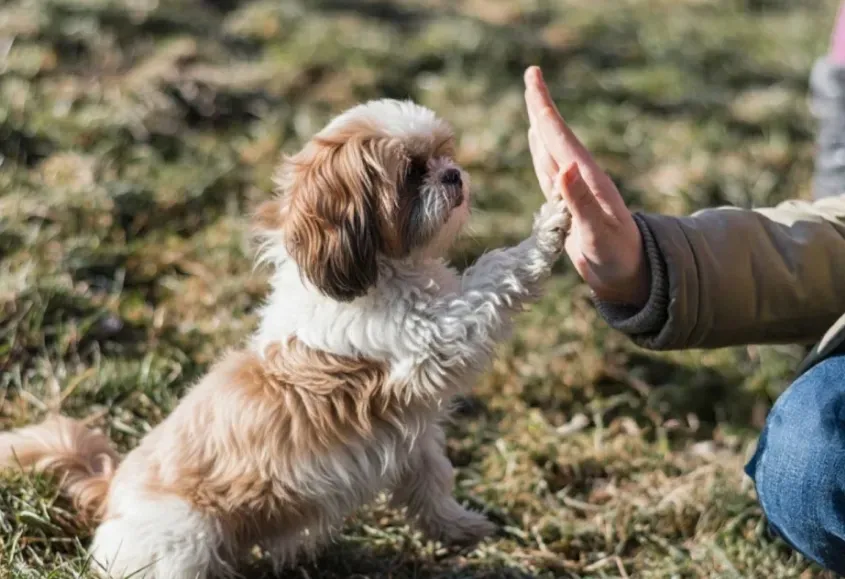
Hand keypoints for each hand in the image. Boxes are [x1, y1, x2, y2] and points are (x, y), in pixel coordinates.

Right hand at [523, 66, 649, 306]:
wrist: (630, 277)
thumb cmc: (618, 258)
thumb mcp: (598, 232)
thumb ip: (580, 201)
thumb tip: (562, 167)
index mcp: (587, 179)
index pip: (559, 136)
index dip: (543, 106)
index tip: (533, 75)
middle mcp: (580, 179)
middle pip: (555, 136)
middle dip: (541, 107)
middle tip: (531, 76)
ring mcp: (574, 191)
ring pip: (550, 151)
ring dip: (540, 128)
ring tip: (533, 106)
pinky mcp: (568, 206)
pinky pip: (549, 172)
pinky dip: (541, 155)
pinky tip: (539, 146)